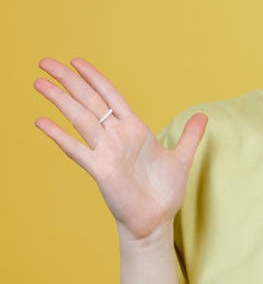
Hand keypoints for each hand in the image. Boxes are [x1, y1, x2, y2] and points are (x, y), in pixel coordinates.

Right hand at [34, 57, 206, 240]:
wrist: (156, 221)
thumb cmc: (164, 192)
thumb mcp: (181, 158)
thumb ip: (190, 136)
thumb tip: (203, 116)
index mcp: (133, 129)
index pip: (110, 95)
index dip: (94, 78)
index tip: (77, 61)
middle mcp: (116, 136)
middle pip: (89, 101)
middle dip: (68, 80)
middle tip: (46, 62)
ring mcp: (106, 151)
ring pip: (80, 119)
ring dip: (60, 100)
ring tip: (39, 83)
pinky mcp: (100, 170)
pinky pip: (76, 150)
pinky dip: (59, 136)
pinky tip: (42, 122)